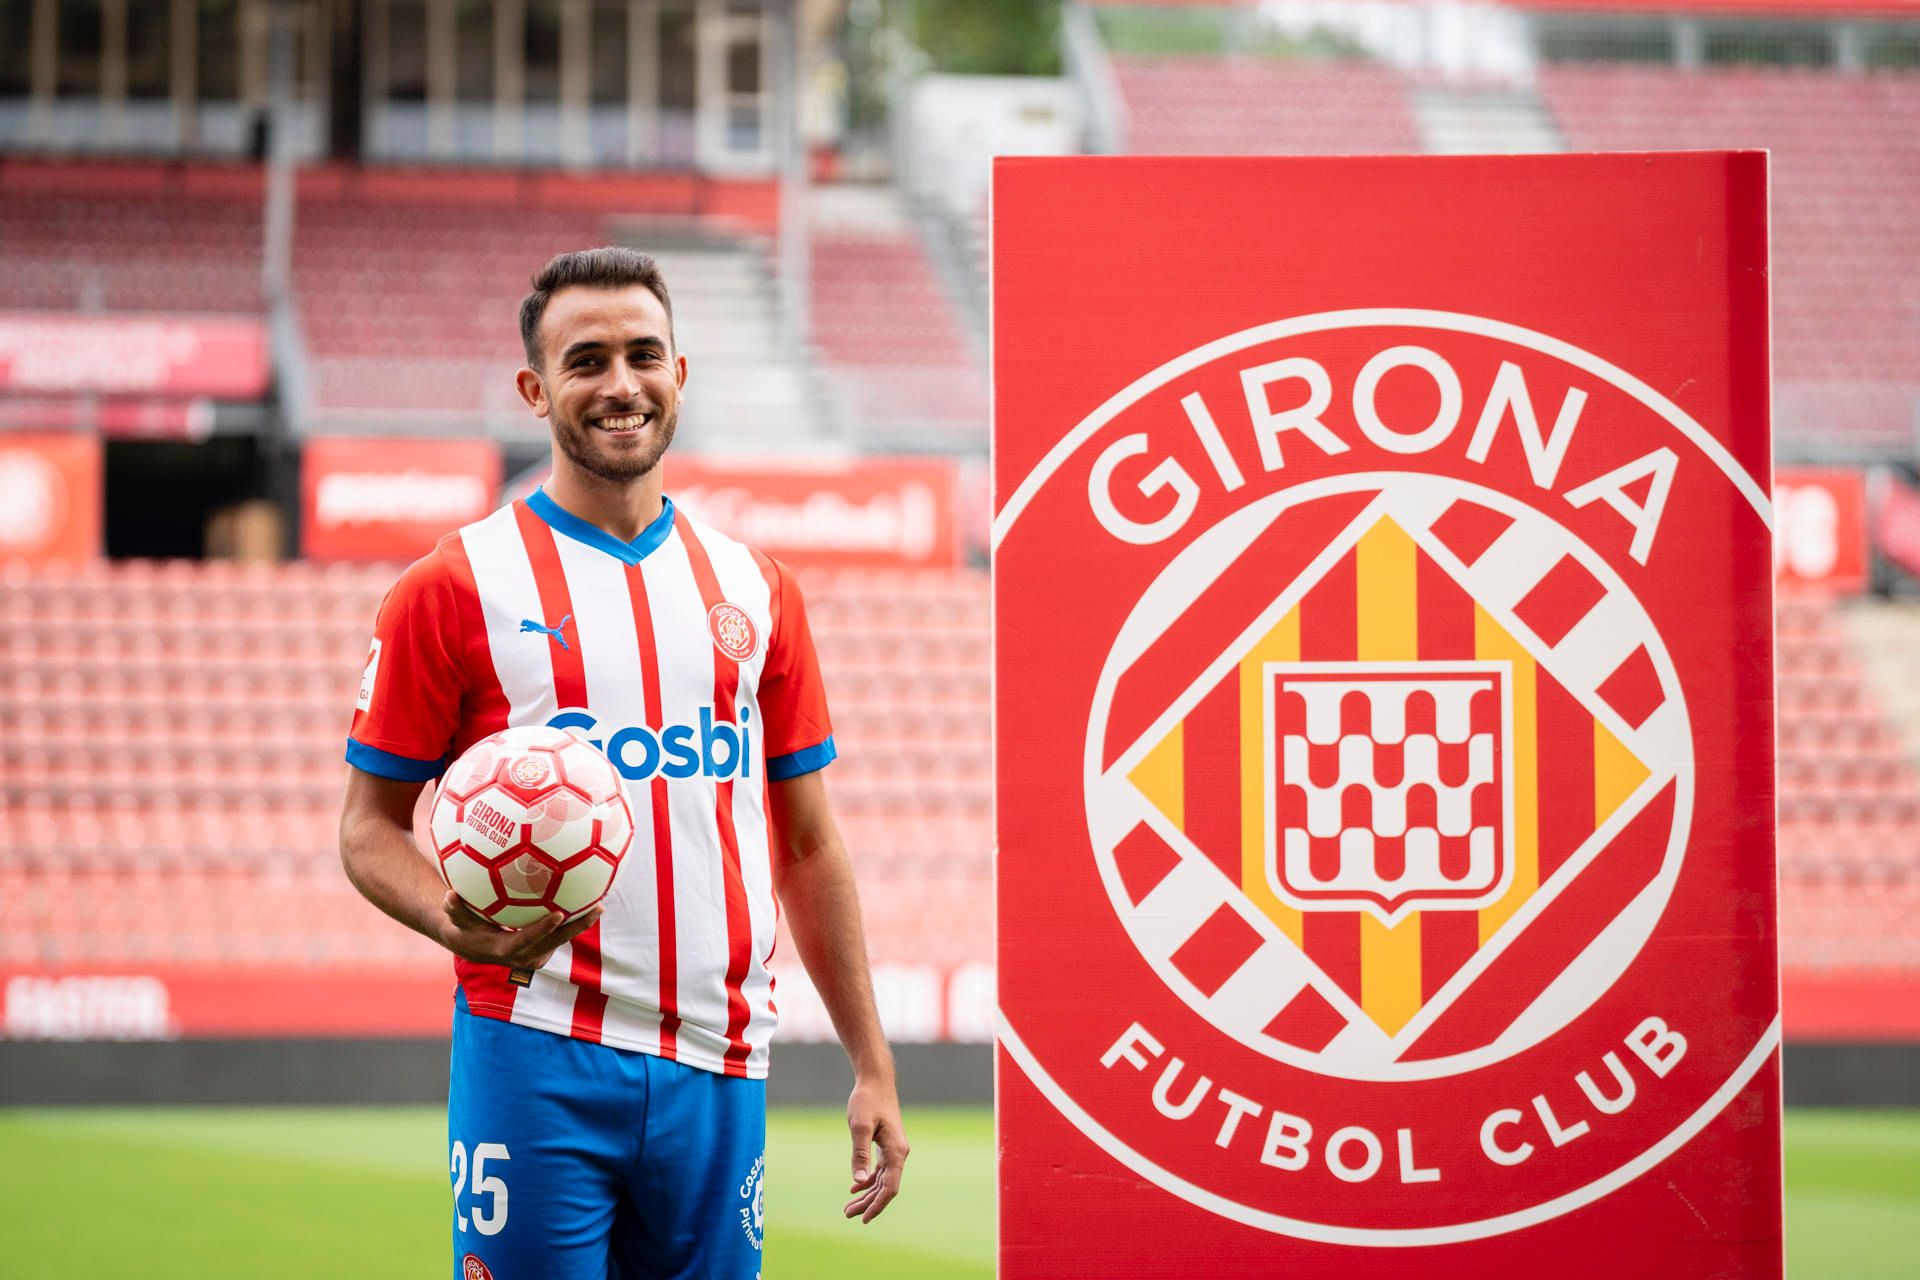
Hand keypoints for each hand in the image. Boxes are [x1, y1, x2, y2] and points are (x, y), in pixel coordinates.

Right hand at [435, 891, 601, 970]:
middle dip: (577, 926)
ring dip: (581, 924)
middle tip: (596, 908)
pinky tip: (586, 901)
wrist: (472, 945)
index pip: (528, 940)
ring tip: (599, 904)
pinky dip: (573, 922)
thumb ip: (454, 909)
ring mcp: (536, 955)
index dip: (544, 928)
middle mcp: (526, 956)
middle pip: (556, 941)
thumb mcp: (456, 920)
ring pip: (562, 939)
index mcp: (507, 950)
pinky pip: (560, 935)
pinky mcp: (542, 950)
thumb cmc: (464, 927)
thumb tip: (449, 894)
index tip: (560, 913)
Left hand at [843, 1074, 907, 1222]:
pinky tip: (855, 1187)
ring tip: (849, 1207)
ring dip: (867, 1194)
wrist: (876, 1080)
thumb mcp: (860, 1127)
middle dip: (868, 1204)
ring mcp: (894, 1149)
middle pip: (886, 1187)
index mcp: (896, 1151)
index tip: (863, 1219)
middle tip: (847, 1215)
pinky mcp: (887, 1144)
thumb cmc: (867, 1100)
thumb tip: (857, 1181)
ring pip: (882, 1180)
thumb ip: (860, 1154)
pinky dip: (868, 1180)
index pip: (890, 1187)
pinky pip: (880, 1169)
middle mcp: (898, 1153)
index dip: (877, 1205)